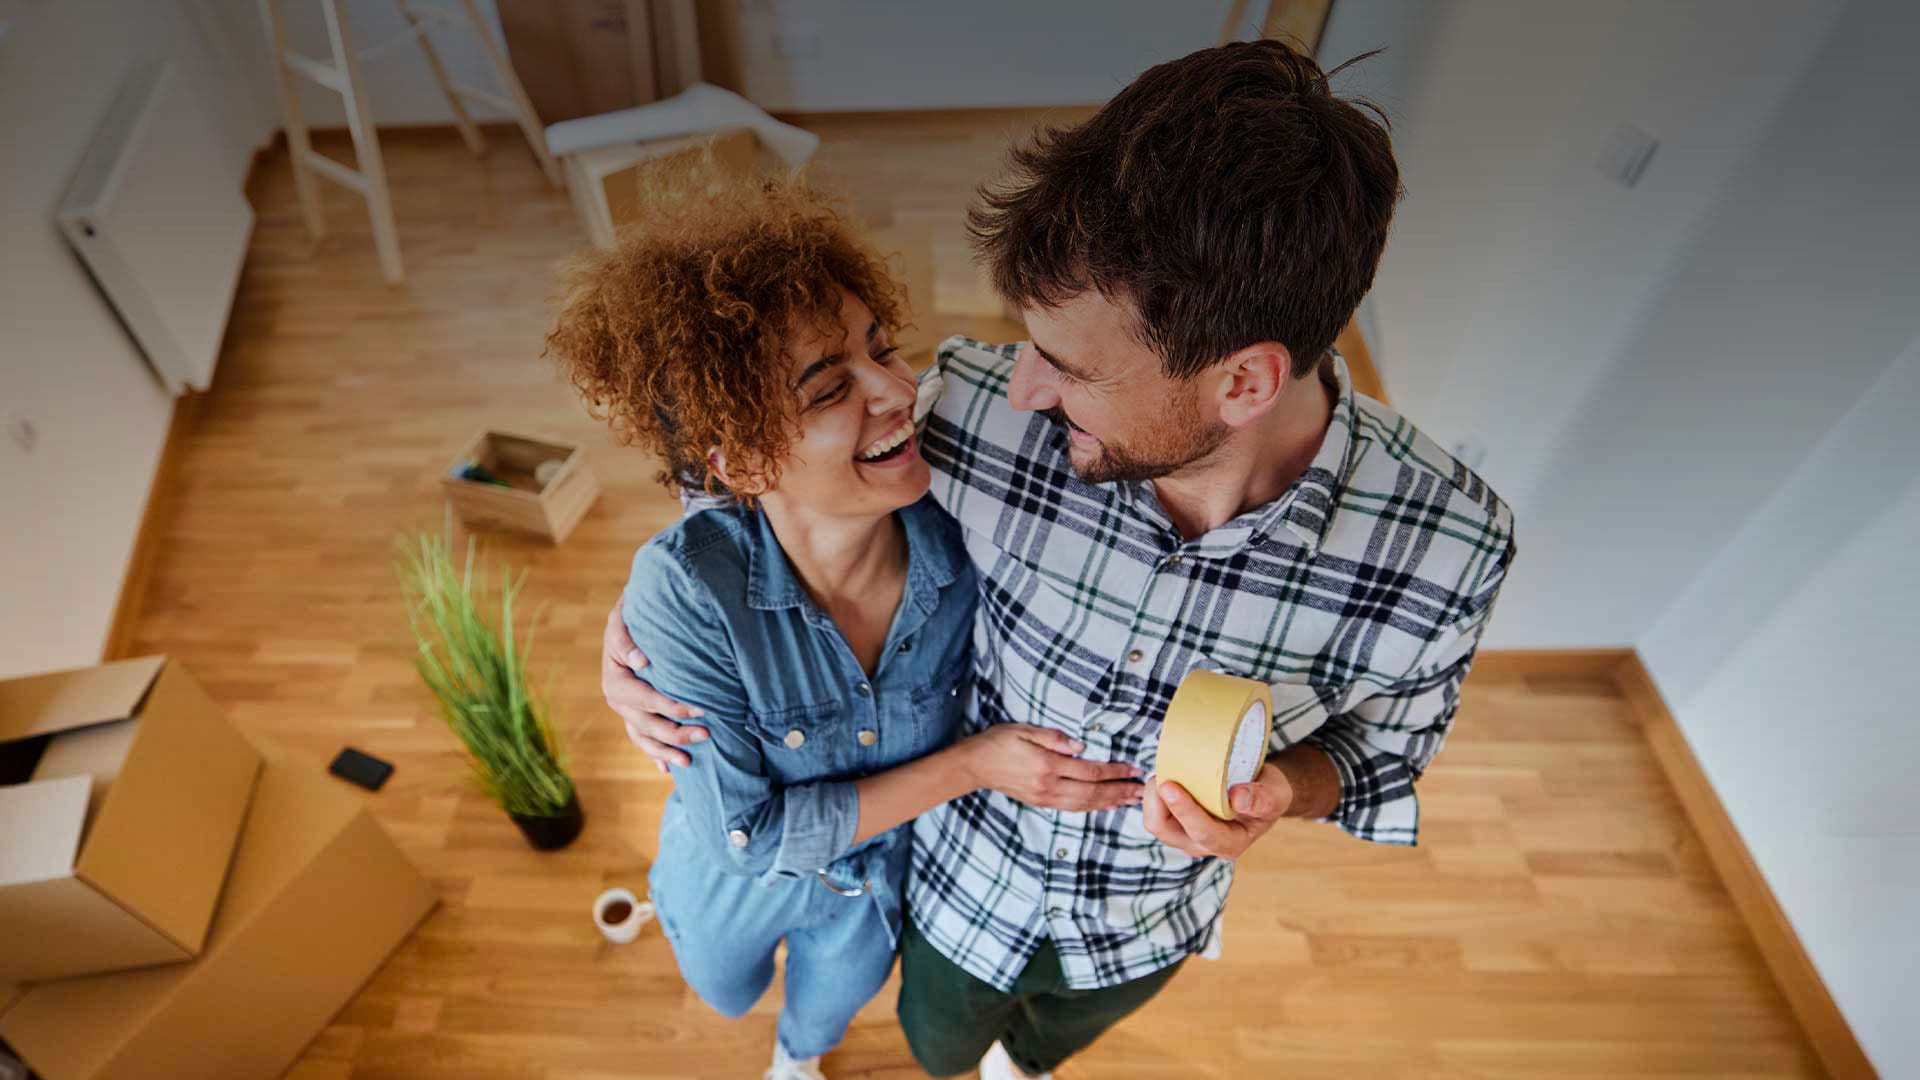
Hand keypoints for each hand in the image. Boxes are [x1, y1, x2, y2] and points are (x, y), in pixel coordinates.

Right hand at [602, 604, 708, 772]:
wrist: (630, 618)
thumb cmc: (630, 616)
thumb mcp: (621, 619)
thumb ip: (627, 639)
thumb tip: (641, 661)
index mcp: (615, 681)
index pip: (645, 699)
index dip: (671, 707)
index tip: (698, 710)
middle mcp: (617, 700)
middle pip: (648, 724)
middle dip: (676, 733)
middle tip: (706, 735)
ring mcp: (625, 711)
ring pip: (645, 738)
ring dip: (666, 751)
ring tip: (689, 762)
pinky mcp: (634, 715)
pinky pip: (642, 739)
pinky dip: (654, 754)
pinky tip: (666, 769)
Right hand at [959, 724, 1143, 811]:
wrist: (974, 766)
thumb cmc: (999, 742)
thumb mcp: (1023, 730)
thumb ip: (1052, 737)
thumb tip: (1080, 746)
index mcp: (1047, 766)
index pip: (1090, 771)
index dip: (1115, 771)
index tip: (1134, 769)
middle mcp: (1049, 786)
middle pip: (1093, 792)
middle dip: (1120, 791)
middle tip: (1142, 791)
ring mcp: (1045, 798)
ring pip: (1085, 804)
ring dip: (1110, 803)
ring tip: (1131, 800)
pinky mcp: (1042, 802)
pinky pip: (1073, 808)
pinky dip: (1093, 808)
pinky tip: (1105, 805)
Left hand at [1141, 762, 1290, 858]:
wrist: (1262, 793)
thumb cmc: (1269, 794)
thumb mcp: (1276, 794)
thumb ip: (1261, 799)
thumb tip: (1237, 798)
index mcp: (1230, 843)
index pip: (1203, 833)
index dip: (1184, 810)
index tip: (1170, 786)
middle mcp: (1204, 844)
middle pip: (1165, 831)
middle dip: (1156, 802)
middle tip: (1164, 772)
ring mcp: (1188, 835)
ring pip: (1155, 822)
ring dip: (1153, 796)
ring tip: (1167, 770)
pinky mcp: (1177, 823)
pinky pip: (1156, 811)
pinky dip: (1155, 793)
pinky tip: (1168, 773)